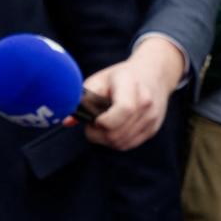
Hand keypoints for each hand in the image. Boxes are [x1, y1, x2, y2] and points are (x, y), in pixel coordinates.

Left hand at [82, 35, 186, 151]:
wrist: (153, 75)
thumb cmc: (119, 77)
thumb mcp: (100, 80)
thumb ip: (83, 99)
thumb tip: (67, 122)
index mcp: (131, 85)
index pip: (123, 110)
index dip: (103, 122)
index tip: (93, 119)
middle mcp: (146, 103)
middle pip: (117, 133)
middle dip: (97, 134)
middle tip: (90, 125)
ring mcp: (152, 118)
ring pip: (121, 143)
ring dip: (105, 139)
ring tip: (100, 126)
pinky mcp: (152, 129)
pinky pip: (129, 145)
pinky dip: (116, 141)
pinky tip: (111, 129)